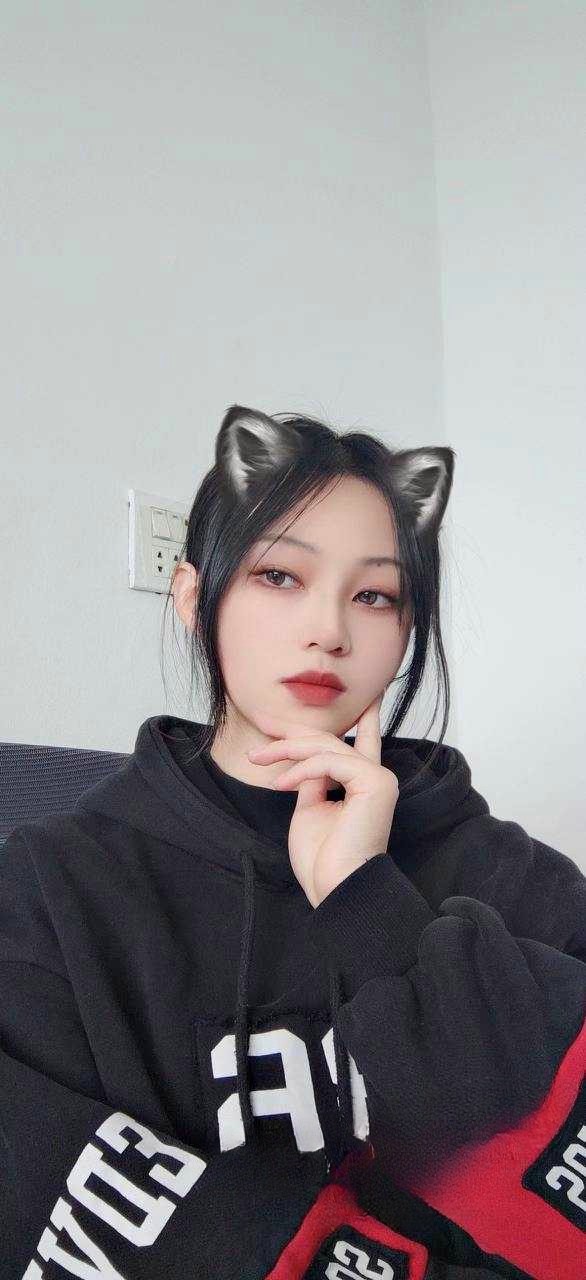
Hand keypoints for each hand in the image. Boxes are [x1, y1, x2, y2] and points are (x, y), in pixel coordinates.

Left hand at [247, 693, 398, 906]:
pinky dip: (301, 770)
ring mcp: (377, 778)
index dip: (365, 717)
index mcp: (364, 784)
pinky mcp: (374, 782)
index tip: (367, 697)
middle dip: (293, 730)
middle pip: (330, 739)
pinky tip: (280, 784)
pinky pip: (329, 762)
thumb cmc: (323, 859)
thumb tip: (303, 762)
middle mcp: (375, 776)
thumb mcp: (310, 810)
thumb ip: (311, 781)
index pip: (365, 740)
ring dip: (286, 750)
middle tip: (263, 722)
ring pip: (325, 746)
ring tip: (258, 760)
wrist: (337, 888)